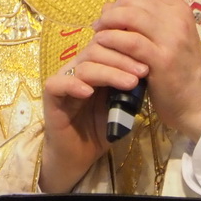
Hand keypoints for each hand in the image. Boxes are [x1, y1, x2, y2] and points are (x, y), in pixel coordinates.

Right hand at [40, 39, 148, 193]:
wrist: (80, 155)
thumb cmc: (101, 128)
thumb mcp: (122, 105)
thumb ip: (130, 87)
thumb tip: (149, 69)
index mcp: (95, 66)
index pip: (108, 45)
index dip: (127, 48)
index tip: (150, 60)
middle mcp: (78, 69)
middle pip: (96, 50)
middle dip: (122, 59)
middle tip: (143, 71)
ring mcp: (63, 81)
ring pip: (84, 67)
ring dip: (109, 73)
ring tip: (129, 83)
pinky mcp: (50, 97)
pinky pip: (58, 84)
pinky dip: (73, 85)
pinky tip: (90, 92)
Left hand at [89, 0, 200, 137]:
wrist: (198, 99)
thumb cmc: (179, 67)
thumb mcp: (171, 35)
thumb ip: (148, 19)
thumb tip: (112, 6)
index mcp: (180, 9)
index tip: (119, 4)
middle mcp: (178, 19)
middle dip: (113, 8)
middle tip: (103, 22)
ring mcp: (171, 39)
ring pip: (130, 15)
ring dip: (108, 21)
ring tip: (100, 33)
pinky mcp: (161, 60)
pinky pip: (130, 41)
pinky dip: (111, 40)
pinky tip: (103, 44)